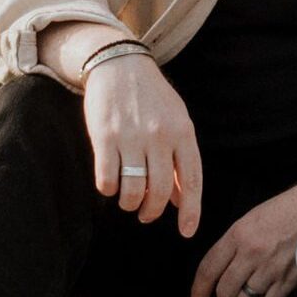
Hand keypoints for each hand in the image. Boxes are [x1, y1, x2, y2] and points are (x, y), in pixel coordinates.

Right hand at [84, 53, 204, 234]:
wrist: (119, 64)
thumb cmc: (152, 99)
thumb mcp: (176, 123)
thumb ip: (180, 160)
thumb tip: (180, 201)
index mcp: (183, 132)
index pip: (192, 180)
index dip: (191, 211)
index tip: (187, 232)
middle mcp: (159, 136)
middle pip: (159, 192)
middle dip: (153, 212)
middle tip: (146, 215)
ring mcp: (131, 136)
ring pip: (132, 190)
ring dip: (130, 204)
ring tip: (128, 201)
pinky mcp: (104, 137)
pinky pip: (107, 179)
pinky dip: (108, 190)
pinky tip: (110, 185)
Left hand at [189, 179, 296, 296]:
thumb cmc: (283, 211)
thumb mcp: (250, 219)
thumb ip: (233, 244)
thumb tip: (220, 271)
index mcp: (238, 235)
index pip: (209, 269)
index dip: (199, 291)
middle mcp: (252, 252)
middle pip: (225, 291)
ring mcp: (272, 267)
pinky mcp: (289, 278)